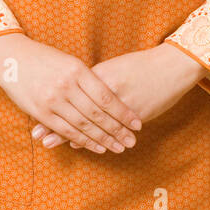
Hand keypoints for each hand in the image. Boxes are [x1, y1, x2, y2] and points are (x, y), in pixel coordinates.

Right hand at [0, 33, 142, 152]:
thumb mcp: (70, 62)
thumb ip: (89, 79)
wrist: (10, 56)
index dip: (123, 113)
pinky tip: (96, 147)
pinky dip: (83, 140)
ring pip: (83, 125)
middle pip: (98, 113)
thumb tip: (111, 97)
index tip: (137, 124)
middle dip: (117, 130)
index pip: (106, 97)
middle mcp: (66, 86)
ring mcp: (52, 100)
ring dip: (103, 139)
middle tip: (132, 141)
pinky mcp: (41, 112)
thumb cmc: (45, 58)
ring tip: (118, 147)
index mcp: (77, 70)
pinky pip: (66, 130)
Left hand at [32, 43, 204, 148]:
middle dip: (57, 125)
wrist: (174, 65)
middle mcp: (106, 87)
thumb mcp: (115, 69)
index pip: (70, 93)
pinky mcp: (135, 112)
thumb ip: (95, 81)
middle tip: (40, 139)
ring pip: (92, 122)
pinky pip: (111, 127)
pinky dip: (97, 136)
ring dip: (73, 136)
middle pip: (76, 109)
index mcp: (98, 74)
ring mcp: (121, 101)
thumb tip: (76, 94)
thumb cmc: (143, 66)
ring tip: (55, 145)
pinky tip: (85, 145)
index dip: (53, 107)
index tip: (36, 119)